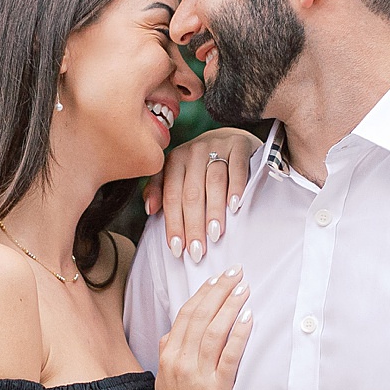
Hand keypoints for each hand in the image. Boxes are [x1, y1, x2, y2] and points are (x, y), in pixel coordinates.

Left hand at [141, 128, 260, 260]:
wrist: (232, 138)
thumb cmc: (202, 165)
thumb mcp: (178, 173)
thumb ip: (160, 189)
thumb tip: (150, 209)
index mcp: (175, 160)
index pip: (172, 196)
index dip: (173, 224)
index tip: (178, 249)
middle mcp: (194, 151)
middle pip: (192, 193)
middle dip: (193, 225)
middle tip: (198, 250)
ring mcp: (217, 145)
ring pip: (213, 182)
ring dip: (214, 210)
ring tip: (214, 234)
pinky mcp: (239, 144)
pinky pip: (237, 167)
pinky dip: (236, 187)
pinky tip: (235, 206)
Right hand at [153, 266, 252, 389]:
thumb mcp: (163, 377)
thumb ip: (167, 351)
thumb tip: (173, 331)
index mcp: (167, 355)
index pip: (185, 315)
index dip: (202, 294)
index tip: (216, 278)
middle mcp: (181, 361)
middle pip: (200, 317)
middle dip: (219, 290)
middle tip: (236, 273)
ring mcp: (198, 375)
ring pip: (214, 331)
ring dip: (231, 305)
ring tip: (244, 288)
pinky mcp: (217, 388)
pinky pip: (229, 355)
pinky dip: (239, 334)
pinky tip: (248, 317)